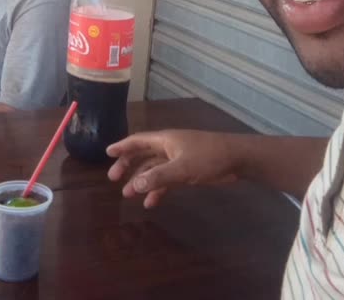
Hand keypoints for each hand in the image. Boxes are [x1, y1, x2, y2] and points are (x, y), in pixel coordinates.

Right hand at [107, 129, 238, 207]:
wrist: (236, 158)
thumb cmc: (208, 157)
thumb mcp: (182, 168)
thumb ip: (158, 176)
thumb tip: (135, 184)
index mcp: (165, 140)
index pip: (138, 140)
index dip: (122, 146)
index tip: (107, 153)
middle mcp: (169, 147)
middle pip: (143, 154)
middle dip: (128, 165)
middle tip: (114, 178)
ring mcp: (178, 158)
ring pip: (154, 168)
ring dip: (142, 180)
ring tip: (129, 194)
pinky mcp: (187, 169)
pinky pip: (166, 178)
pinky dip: (158, 188)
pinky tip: (152, 202)